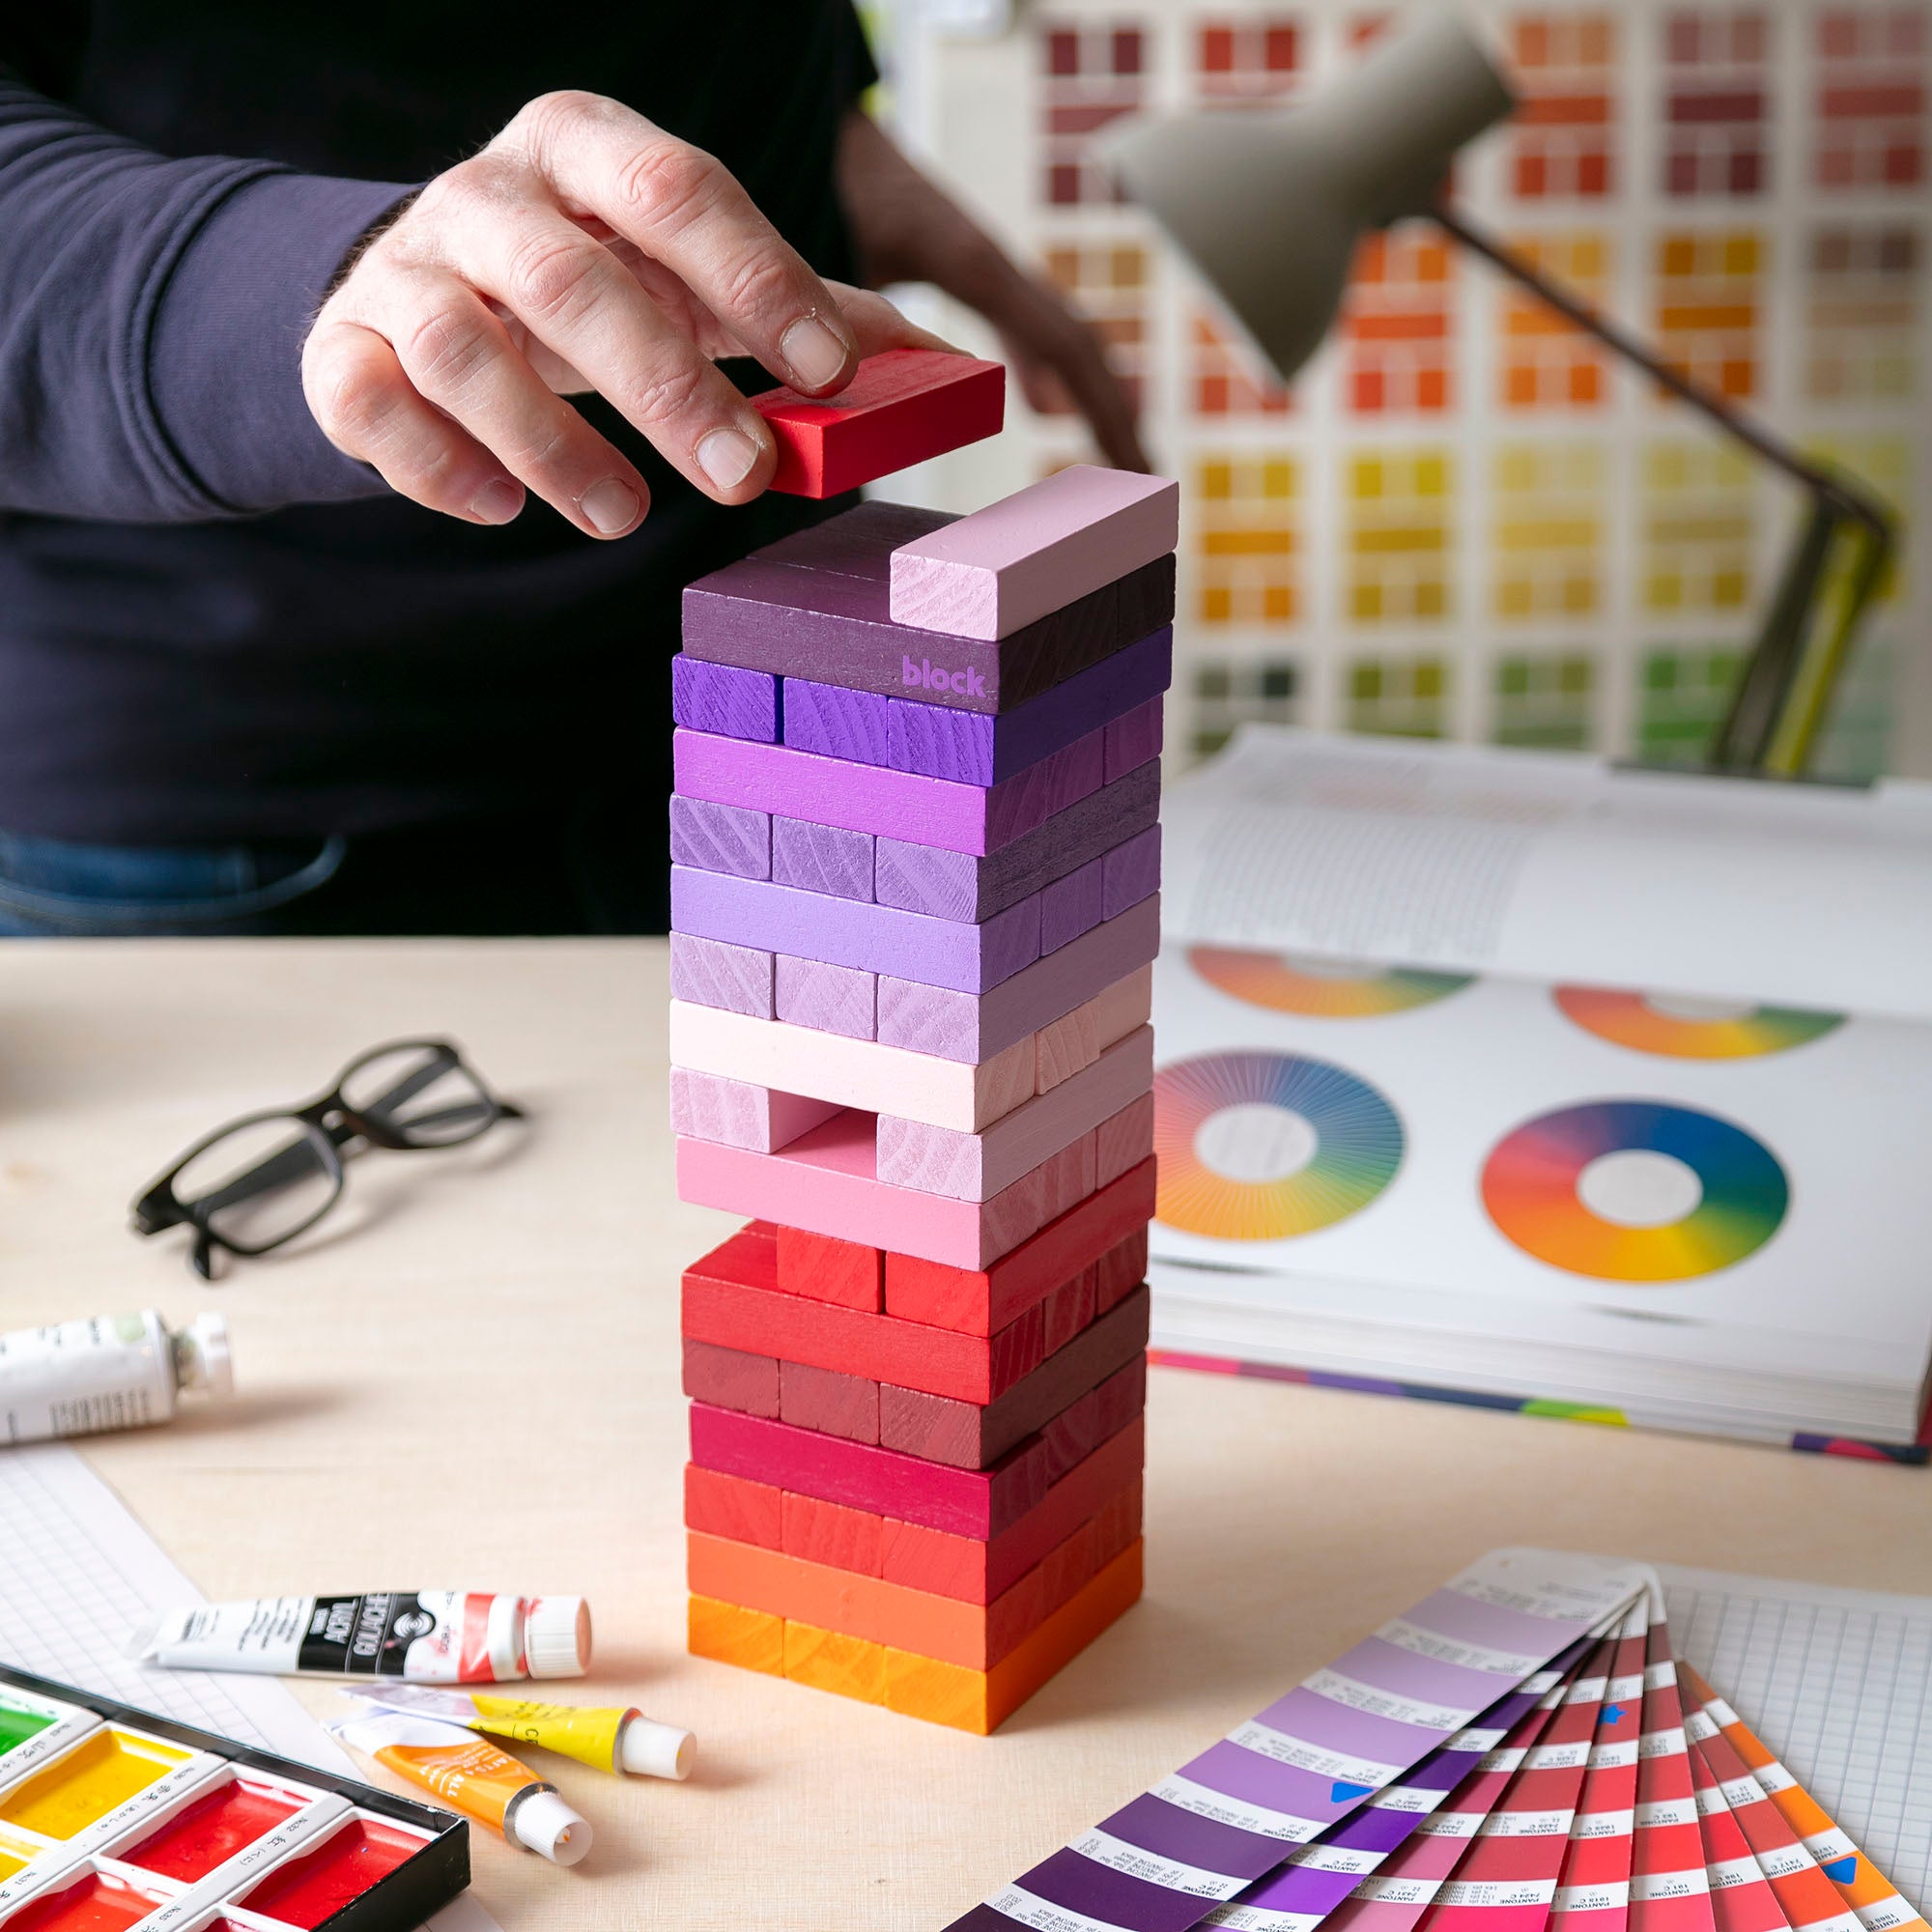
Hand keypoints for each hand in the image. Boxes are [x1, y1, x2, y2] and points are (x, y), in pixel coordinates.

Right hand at [302, 91, 947, 536]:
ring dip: (553, 444)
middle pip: (572, 279)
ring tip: (623, 516)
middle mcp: (485, 194)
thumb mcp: (687, 275)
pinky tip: (501, 507)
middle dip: (667, 384)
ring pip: (467, 349)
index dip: (756, 277)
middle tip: (743, 475)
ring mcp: (405, 270)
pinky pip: (372, 403)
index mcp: (584, 149)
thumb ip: (795, 309)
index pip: (678, 191)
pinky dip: (439, 464)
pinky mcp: (344, 350)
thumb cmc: (588, 285)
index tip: (828, 368)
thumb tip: (925, 361)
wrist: (421, 292)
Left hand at [836, 111, 1149, 474]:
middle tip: (1142, 471)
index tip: (1129, 462)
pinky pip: (1027, 324)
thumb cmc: (830, 176)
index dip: (1101, 407)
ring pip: (1059, 332)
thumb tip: (850, 381)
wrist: (822, 120)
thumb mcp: (843, 250)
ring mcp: (986, 265)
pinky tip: (1044, 402)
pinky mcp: (966, 268)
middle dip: (1113, 409)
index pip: (1063, 345)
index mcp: (977, 265)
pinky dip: (1048, 368)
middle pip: (1078, 343)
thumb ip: (850, 312)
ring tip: (1117, 447)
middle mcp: (994, 264)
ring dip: (1091, 391)